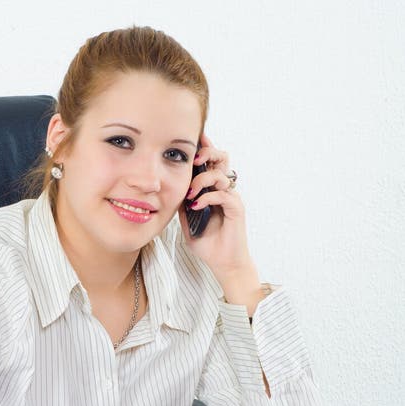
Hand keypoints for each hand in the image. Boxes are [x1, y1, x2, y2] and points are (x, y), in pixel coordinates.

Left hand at [179, 134, 255, 286]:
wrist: (222, 263)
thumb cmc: (208, 243)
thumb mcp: (188, 222)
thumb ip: (182, 205)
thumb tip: (171, 191)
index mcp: (214, 189)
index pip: (210, 162)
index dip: (204, 148)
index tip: (193, 138)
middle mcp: (224, 190)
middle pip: (222, 158)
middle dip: (208, 153)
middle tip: (194, 160)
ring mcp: (231, 198)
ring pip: (221, 174)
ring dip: (203, 180)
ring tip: (191, 193)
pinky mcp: (236, 208)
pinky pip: (223, 194)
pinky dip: (207, 197)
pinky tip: (196, 205)